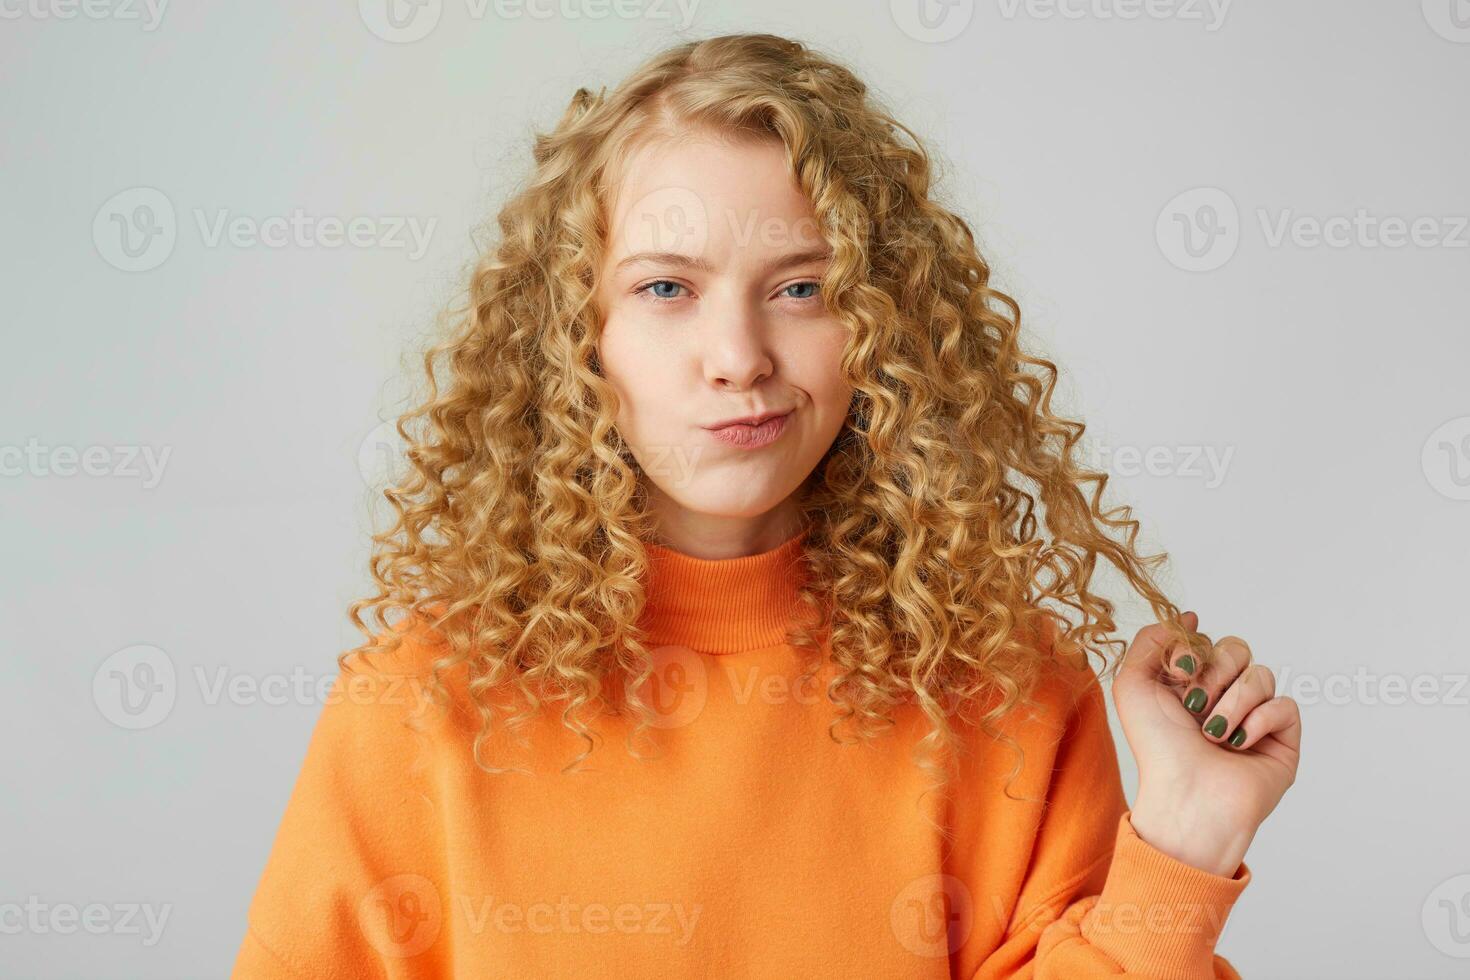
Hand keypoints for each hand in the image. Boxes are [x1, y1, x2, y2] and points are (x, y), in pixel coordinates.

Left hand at [1111, 611, 1301, 875]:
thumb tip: (1186, 617)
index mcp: (1190, 683)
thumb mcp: (1133, 686)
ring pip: (1260, 674)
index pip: (1205, 639)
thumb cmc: (1157, 748)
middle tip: (1193, 705)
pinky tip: (1237, 744)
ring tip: (1212, 735)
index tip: (1177, 670)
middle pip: (1236, 648)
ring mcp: (1255, 716)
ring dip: (1231, 703)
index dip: (1192, 647)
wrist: (1186, 795)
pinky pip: (1284, 704)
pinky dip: (1257, 721)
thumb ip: (1149, 641)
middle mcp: (1224, 696)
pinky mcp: (1282, 738)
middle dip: (1213, 672)